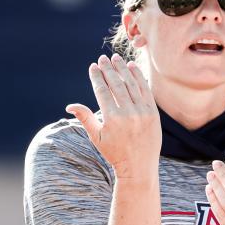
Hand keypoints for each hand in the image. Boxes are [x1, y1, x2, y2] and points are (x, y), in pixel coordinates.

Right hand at [66, 54, 161, 179]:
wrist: (139, 166)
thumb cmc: (114, 152)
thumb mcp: (96, 137)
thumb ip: (85, 118)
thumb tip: (69, 106)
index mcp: (112, 119)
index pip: (102, 91)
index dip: (97, 77)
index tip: (93, 66)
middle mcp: (128, 114)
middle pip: (117, 84)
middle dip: (109, 69)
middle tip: (103, 58)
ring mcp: (143, 113)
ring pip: (131, 85)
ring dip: (123, 69)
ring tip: (116, 58)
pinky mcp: (154, 114)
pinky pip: (146, 91)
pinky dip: (139, 78)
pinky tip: (132, 68)